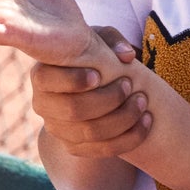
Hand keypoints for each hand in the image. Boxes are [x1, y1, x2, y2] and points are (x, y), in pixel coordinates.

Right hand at [31, 26, 153, 160]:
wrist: (93, 84)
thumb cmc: (93, 54)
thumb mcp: (100, 40)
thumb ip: (112, 40)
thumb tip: (126, 56)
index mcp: (42, 75)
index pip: (46, 80)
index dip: (72, 80)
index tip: (98, 75)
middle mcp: (43, 105)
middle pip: (73, 110)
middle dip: (107, 99)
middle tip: (128, 85)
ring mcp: (57, 129)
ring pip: (91, 133)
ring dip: (123, 118)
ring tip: (143, 101)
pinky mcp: (74, 147)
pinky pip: (103, 150)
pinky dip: (130, 138)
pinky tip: (147, 121)